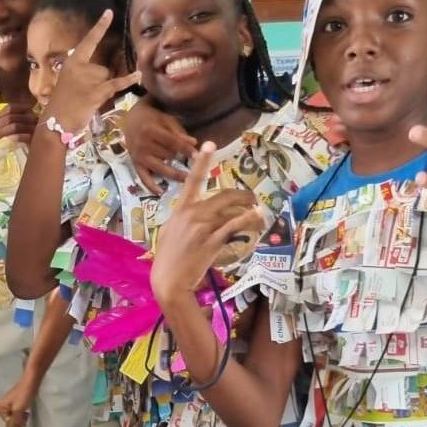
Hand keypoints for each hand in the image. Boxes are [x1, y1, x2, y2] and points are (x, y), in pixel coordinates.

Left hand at [0, 104, 38, 143]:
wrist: (42, 152)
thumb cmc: (27, 138)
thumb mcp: (12, 129)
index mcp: (27, 112)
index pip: (11, 108)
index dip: (0, 114)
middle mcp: (33, 117)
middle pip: (12, 117)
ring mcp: (36, 128)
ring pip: (16, 126)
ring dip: (2, 132)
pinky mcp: (38, 139)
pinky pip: (26, 136)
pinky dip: (16, 137)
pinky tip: (8, 140)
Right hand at [0, 375, 40, 426]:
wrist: (31, 382)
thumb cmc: (23, 395)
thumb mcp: (18, 410)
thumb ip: (16, 421)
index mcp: (0, 407)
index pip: (7, 422)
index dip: (16, 424)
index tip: (23, 424)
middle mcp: (2, 406)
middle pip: (11, 420)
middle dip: (19, 420)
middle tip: (26, 417)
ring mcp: (9, 404)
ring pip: (15, 416)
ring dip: (21, 418)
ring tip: (27, 414)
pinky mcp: (16, 402)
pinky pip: (18, 412)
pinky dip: (22, 414)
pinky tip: (27, 412)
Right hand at [41, 10, 140, 137]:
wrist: (55, 122)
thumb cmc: (61, 105)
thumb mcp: (67, 83)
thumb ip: (82, 74)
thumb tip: (103, 75)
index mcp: (72, 62)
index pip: (89, 41)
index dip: (100, 27)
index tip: (109, 12)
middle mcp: (81, 66)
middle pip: (102, 69)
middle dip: (99, 82)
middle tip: (83, 97)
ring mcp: (88, 79)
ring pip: (107, 79)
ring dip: (103, 90)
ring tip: (86, 101)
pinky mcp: (96, 92)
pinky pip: (117, 83)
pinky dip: (128, 80)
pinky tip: (139, 75)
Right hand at [121, 101, 196, 195]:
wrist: (131, 120)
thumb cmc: (152, 118)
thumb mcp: (166, 119)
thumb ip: (178, 132)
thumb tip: (194, 143)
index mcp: (150, 130)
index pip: (172, 142)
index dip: (185, 149)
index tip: (197, 156)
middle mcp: (142, 144)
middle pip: (166, 155)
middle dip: (179, 159)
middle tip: (194, 165)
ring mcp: (138, 156)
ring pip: (159, 167)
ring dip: (173, 172)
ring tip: (186, 178)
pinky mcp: (135, 164)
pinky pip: (143, 177)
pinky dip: (151, 185)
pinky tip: (161, 192)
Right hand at [151, 142, 267, 302]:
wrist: (169, 281)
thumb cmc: (167, 259)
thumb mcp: (169, 233)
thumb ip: (182, 219)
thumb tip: (193, 214)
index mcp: (181, 210)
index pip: (192, 181)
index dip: (201, 162)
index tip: (209, 144)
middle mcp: (192, 215)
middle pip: (223, 197)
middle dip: (241, 195)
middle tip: (252, 197)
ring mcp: (203, 228)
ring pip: (232, 211)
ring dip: (249, 210)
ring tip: (259, 213)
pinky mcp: (213, 242)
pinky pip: (235, 226)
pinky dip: (248, 221)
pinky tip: (256, 220)